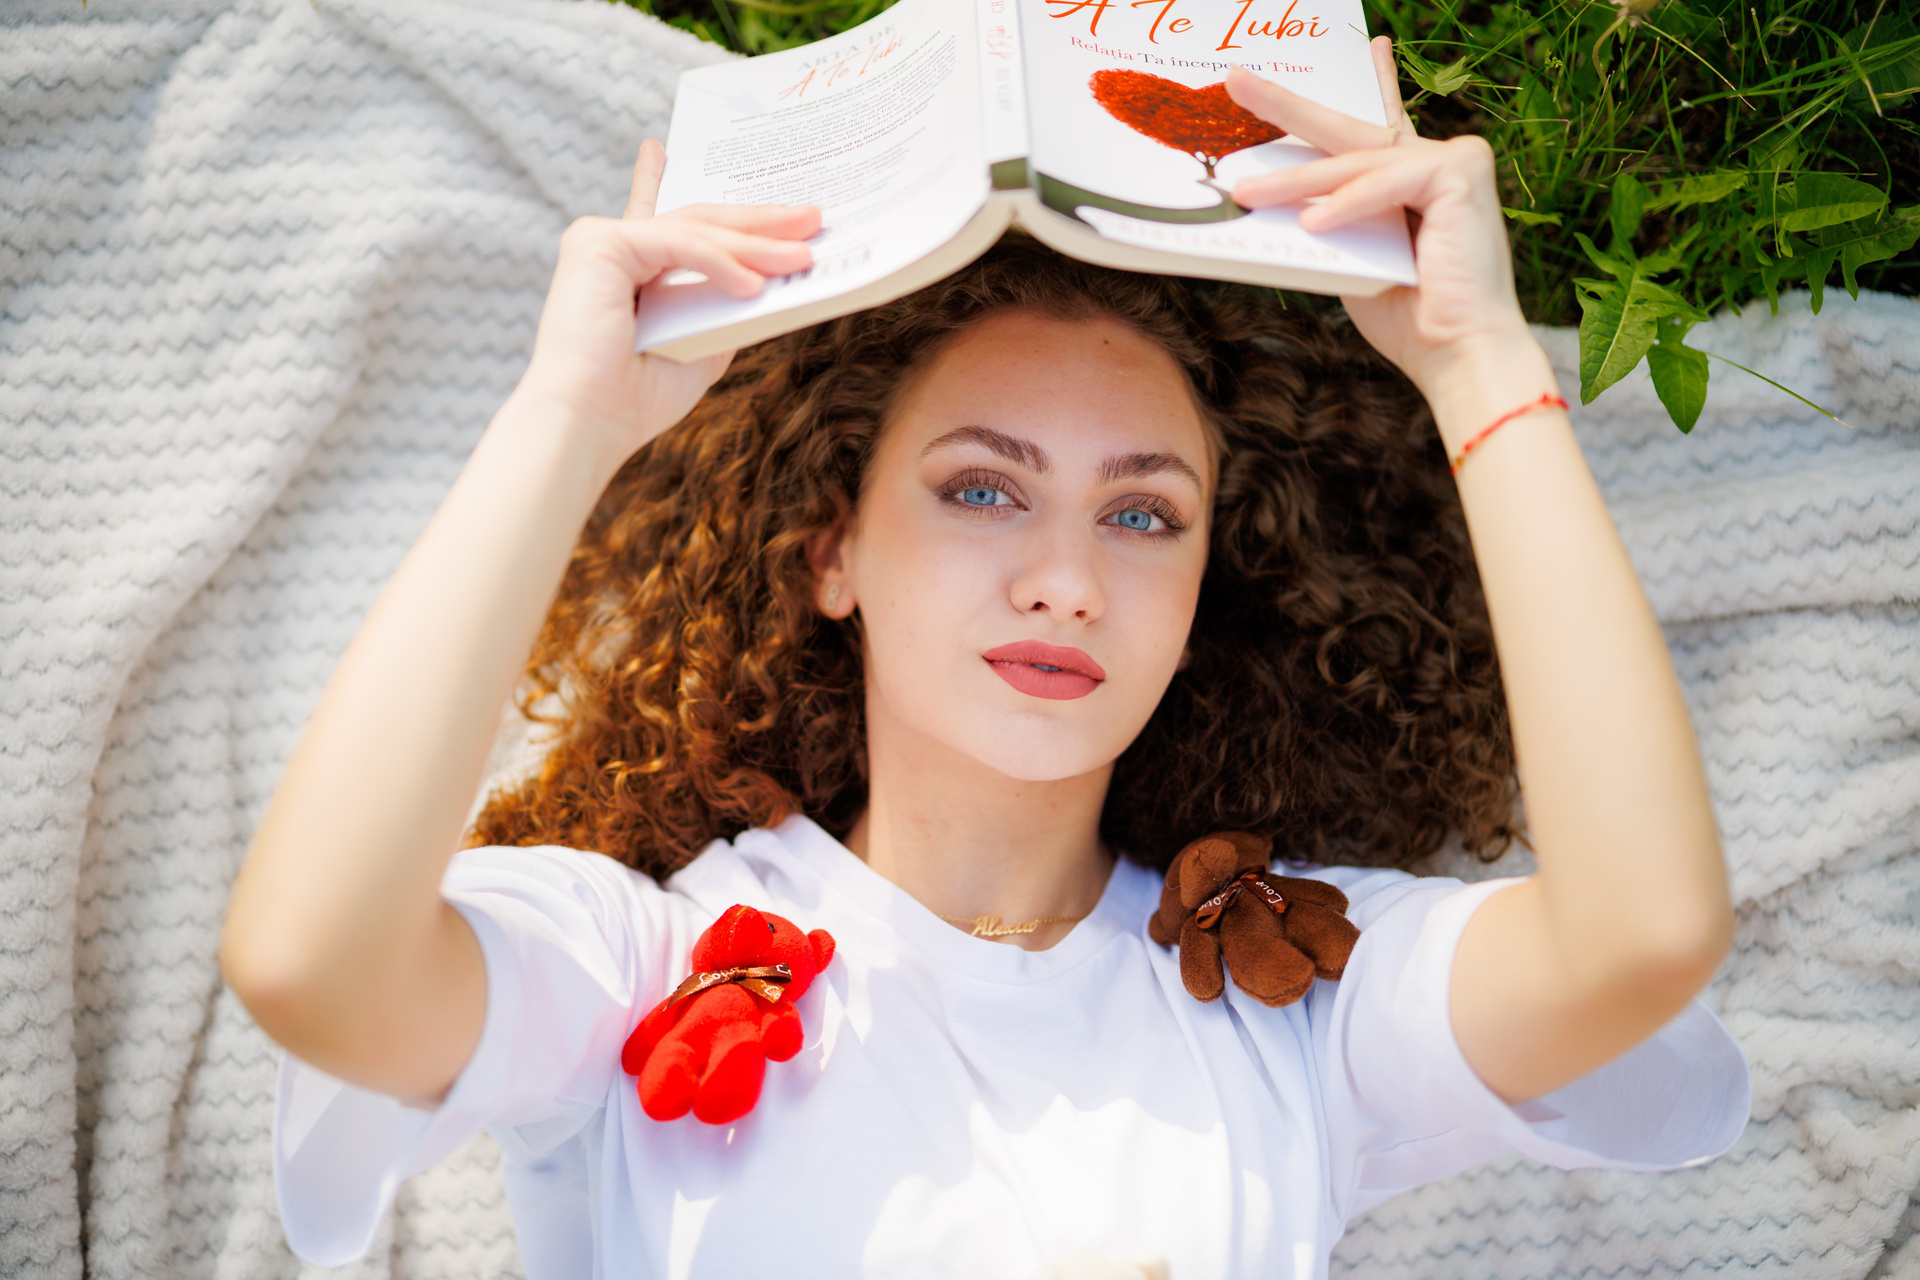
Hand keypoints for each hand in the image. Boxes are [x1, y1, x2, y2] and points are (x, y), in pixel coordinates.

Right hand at [508, 139, 819, 479]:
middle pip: (697, 222)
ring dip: (755, 245)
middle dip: (758, 222)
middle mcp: (608, 245)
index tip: (660, 148)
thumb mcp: (700, 348)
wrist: (588, 423)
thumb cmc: (635, 399)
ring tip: (802, 259)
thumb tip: (769, 280)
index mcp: (624, 269)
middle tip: (812, 220)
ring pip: (695, 231)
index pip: (657, 220)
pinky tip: (755, 284)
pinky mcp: (600, 242)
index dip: (657, 179)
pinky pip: (679, 245)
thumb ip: (724, 309)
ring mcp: (601, 239)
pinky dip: (720, 263)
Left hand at [1225, 41, 1532, 396]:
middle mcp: (1436, 160)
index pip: (1379, 122)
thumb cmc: (1410, 318)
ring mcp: (1453, 160)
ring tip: (1246, 193)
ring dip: (1296, 181)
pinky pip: (1385, 184)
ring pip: (1356, 163)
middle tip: (1236, 82)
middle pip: (1349, 130)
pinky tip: (1313, 222)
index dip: (1372, 81)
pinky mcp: (1461, 173)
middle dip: (1288, 107)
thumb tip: (1268, 200)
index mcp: (1414, 179)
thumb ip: (1326, 220)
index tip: (1366, 45)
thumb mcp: (1353, 258)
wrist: (1458, 353)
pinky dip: (1348, 204)